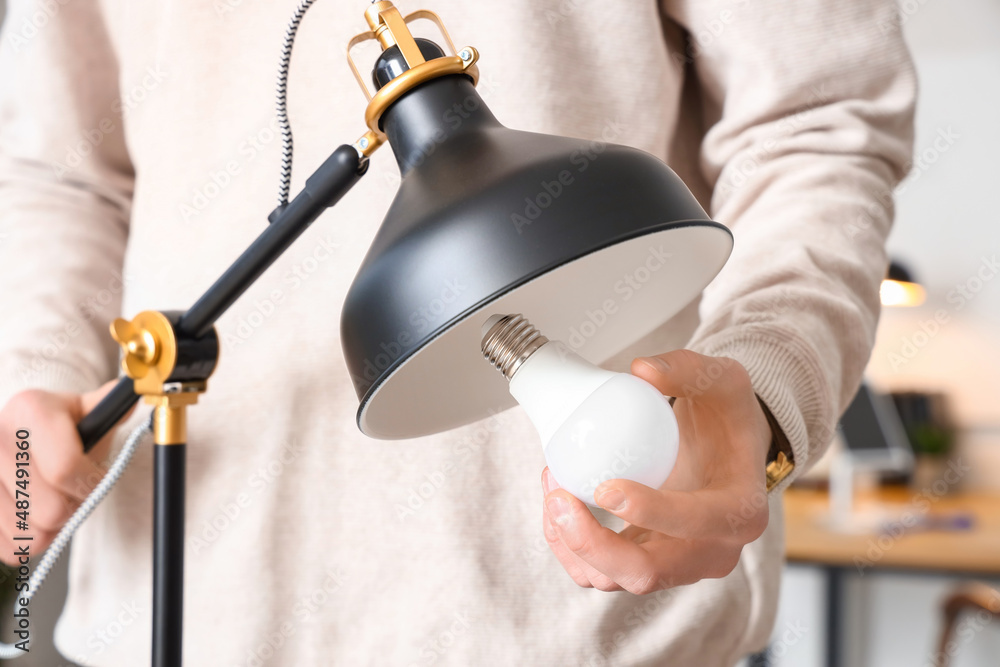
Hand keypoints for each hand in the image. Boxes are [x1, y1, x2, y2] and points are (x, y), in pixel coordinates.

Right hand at [0, 380, 131, 564]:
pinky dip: (29, 540)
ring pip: (30, 535)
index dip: (91, 483)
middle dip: (74, 507)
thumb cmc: (60, 425)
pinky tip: (32, 514)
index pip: (66, 469)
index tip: (98, 479)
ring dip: (52, 527)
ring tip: (53, 500)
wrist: (16, 432)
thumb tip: (136, 398)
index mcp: (28, 410)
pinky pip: (10, 549)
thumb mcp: (86, 409)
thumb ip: (112, 408)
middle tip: (75, 492)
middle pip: (50, 510)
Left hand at [541, 350, 772, 593]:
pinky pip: (600, 569)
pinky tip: (556, 502)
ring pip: (614, 578)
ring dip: (572, 542)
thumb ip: (688, 369)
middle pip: (646, 573)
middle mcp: (711, 551)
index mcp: (740, 512)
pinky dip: (569, 544)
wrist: (726, 448)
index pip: (697, 523)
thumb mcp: (723, 380)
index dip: (650, 513)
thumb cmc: (727, 419)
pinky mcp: (645, 562)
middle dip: (593, 544)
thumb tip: (643, 370)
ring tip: (552, 488)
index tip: (606, 487)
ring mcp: (676, 565)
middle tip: (560, 499)